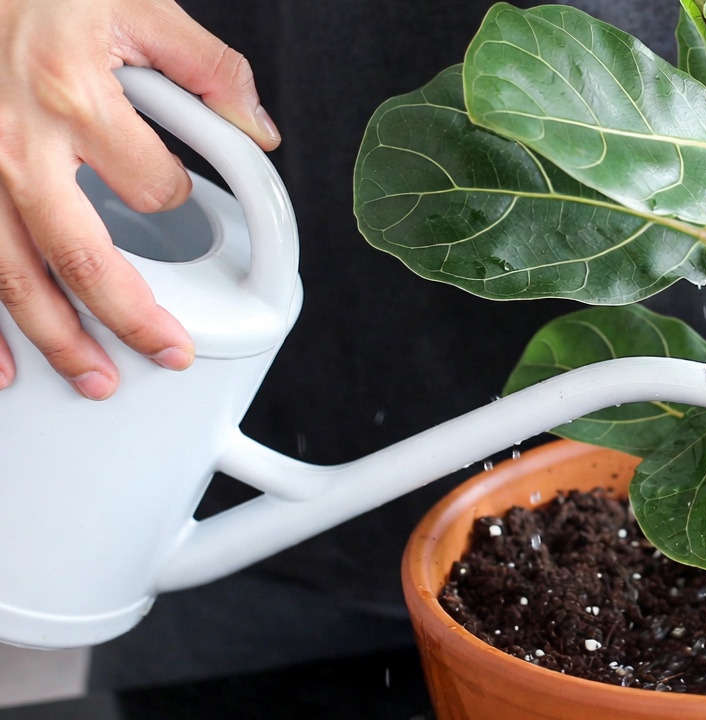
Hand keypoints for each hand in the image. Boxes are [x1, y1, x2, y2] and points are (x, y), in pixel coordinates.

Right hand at [0, 0, 279, 398]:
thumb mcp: (138, 5)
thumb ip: (211, 69)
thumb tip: (262, 132)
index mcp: (77, 99)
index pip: (155, 188)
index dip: (176, 197)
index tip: (174, 192)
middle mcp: (18, 144)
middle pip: (81, 258)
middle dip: (128, 321)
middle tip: (166, 355)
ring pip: (13, 277)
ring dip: (54, 340)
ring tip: (93, 380)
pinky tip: (3, 369)